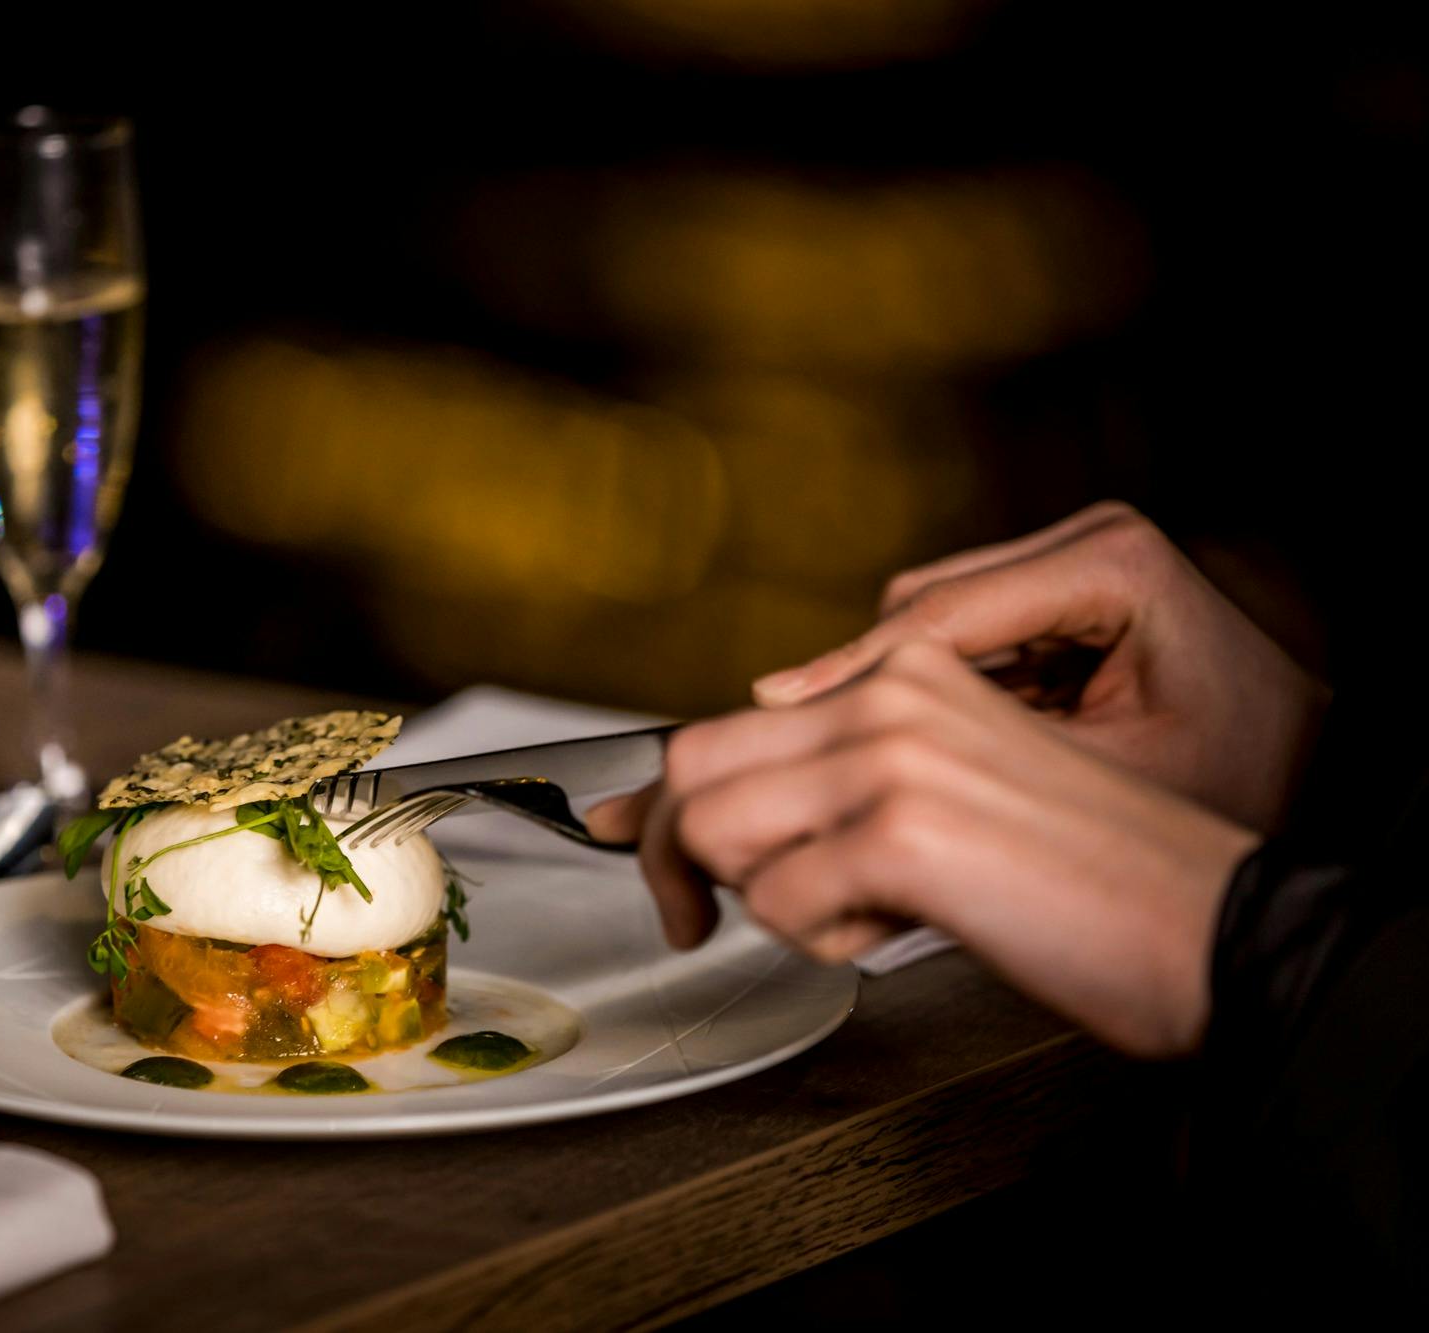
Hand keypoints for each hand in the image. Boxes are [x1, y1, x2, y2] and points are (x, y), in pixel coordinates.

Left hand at [587, 640, 1260, 1056]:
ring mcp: (892, 759)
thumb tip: (709, 826)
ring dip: (762, 901)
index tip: (617, 836)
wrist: (1213, 927)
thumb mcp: (949, 802)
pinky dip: (817, 942)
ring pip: (716, 830)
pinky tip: (896, 933)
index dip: (655, 796)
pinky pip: (777, 902)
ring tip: (855, 919)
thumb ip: (841, 790)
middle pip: (693, 767)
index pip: (727, 725)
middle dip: (669, 854)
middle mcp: (891, 699)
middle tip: (691, 920)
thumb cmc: (1087, 883)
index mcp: (907, 676)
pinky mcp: (903, 834)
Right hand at [751, 502, 1327, 832]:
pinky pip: (964, 640)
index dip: (851, 670)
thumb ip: (975, 748)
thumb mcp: (1097, 772)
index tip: (775, 707)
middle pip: (923, 605)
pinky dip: (934, 695)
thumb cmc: (1237, 781)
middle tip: (802, 746)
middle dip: (864, 681)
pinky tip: (911, 751)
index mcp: (1109, 563)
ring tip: (854, 762)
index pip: (942, 613)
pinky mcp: (1061, 602)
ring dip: (895, 691)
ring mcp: (1073, 567)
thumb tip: (850, 746)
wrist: (1318, 782)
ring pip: (931, 621)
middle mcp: (1088, 543)